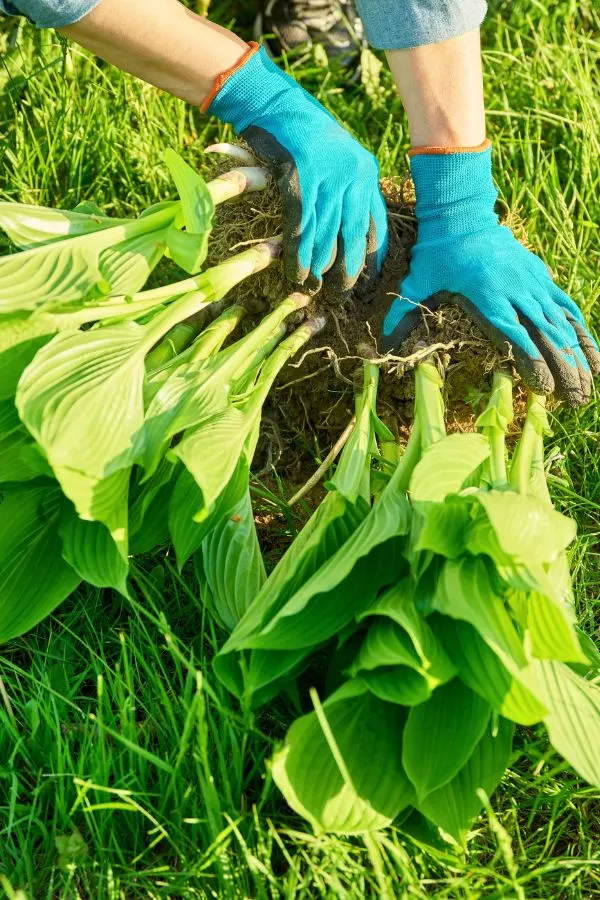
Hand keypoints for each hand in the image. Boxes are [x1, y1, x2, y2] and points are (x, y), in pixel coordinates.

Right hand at [206, 44, 387, 291]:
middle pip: (352, 236)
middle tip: (341, 297)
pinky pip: (301, 229)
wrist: (272, 103)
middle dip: (347, 272)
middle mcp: (351, 176)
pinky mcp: (299, 180)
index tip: (368, 280)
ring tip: (314, 291)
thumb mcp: (337, 156)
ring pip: (325, 237)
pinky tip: (295, 273)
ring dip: (318, 269)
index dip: (371, 256)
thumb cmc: (303, 131)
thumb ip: (347, 186)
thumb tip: (348, 227)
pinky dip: (297, 255)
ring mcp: (326, 178)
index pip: (375, 223)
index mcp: (366, 172)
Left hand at [380, 144, 599, 405]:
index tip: (541, 378)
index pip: (512, 329)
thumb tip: (380, 340)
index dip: (527, 353)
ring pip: (556, 315)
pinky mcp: (536, 271)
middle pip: (542, 327)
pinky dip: (573, 317)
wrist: (462, 213)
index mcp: (488, 295)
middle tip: (573, 388)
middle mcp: (513, 288)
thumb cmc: (438, 250)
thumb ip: (403, 310)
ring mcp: (528, 279)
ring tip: (586, 371)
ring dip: (573, 343)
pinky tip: (583, 336)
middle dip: (559, 358)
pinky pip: (560, 297)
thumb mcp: (418, 280)